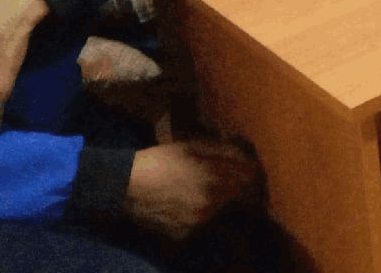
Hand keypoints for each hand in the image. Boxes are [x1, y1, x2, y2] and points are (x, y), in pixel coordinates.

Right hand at [123, 139, 261, 240]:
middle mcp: (209, 204)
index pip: (250, 178)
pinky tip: (191, 201)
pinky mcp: (185, 234)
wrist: (126, 186)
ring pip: (223, 210)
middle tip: (238, 179)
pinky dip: (204, 213)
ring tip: (206, 188)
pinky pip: (204, 222)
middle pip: (241, 197)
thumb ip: (224, 151)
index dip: (254, 172)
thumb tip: (248, 157)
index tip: (253, 168)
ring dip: (223, 200)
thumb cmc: (161, 160)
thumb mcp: (194, 146)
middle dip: (243, 187)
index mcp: (213, 178)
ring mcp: (197, 222)